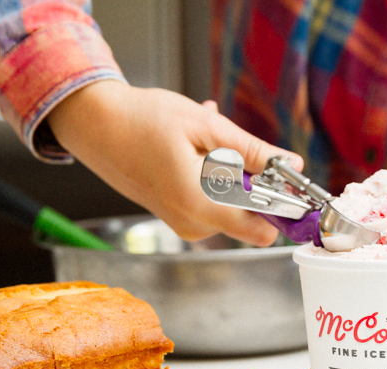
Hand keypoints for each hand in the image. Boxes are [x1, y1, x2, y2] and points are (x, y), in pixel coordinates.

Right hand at [47, 80, 302, 244]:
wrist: (94, 126)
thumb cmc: (142, 120)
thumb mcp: (207, 128)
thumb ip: (253, 152)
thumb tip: (293, 165)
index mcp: (199, 205)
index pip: (263, 230)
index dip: (283, 207)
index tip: (288, 181)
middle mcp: (192, 224)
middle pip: (251, 218)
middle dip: (256, 185)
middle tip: (235, 149)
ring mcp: (184, 224)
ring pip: (234, 208)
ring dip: (233, 176)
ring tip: (206, 143)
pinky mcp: (179, 217)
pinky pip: (215, 203)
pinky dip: (216, 178)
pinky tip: (196, 150)